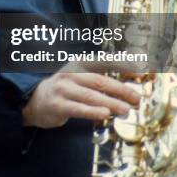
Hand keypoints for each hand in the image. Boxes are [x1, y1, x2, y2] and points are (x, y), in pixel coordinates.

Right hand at [22, 70, 140, 128]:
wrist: (34, 101)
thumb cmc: (64, 90)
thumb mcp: (80, 79)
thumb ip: (101, 82)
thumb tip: (128, 92)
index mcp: (80, 64)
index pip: (105, 62)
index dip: (124, 65)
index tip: (142, 70)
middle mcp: (71, 73)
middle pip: (100, 80)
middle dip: (121, 89)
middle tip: (137, 98)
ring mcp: (63, 89)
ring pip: (91, 95)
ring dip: (111, 103)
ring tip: (127, 110)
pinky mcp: (58, 105)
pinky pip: (78, 108)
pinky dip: (93, 112)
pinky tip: (105, 115)